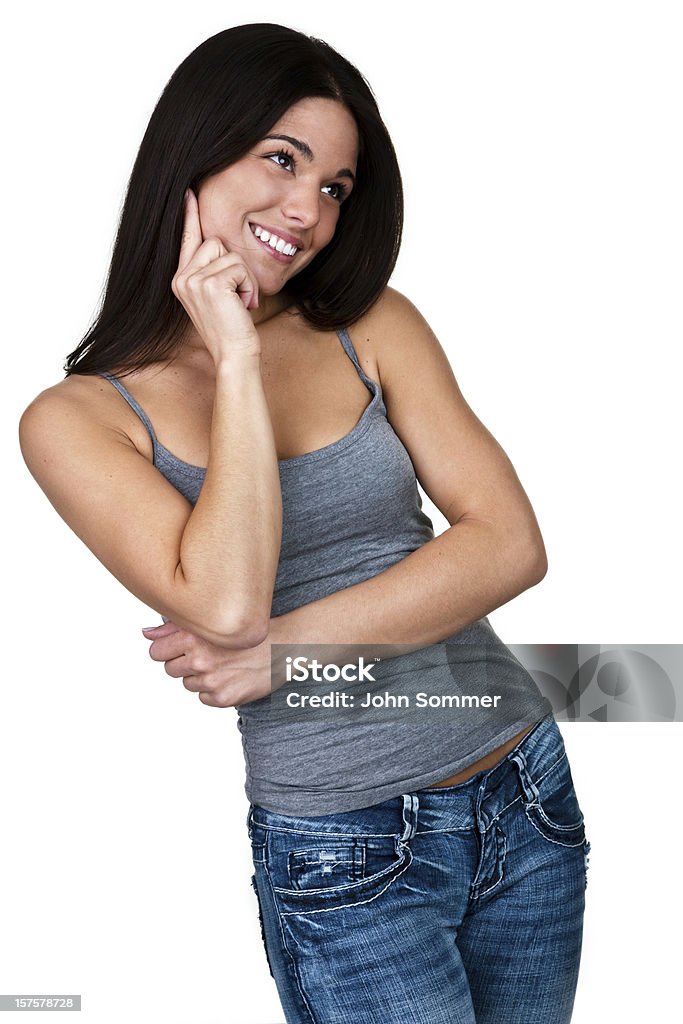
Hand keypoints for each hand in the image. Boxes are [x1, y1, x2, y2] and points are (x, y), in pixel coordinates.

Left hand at [141, 619, 273, 707]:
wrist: (284, 647)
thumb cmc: (248, 632)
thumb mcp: (212, 622)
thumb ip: (174, 627)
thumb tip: (146, 633)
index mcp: (193, 637)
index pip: (156, 651)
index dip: (167, 649)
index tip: (180, 647)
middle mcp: (200, 659)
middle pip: (170, 670)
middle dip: (184, 664)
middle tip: (208, 654)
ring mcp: (211, 681)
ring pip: (188, 684)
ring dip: (200, 677)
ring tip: (223, 663)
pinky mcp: (223, 698)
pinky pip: (204, 698)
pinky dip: (214, 690)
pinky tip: (230, 676)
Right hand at [172, 188, 261, 362]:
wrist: (233, 353)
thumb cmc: (230, 327)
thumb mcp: (217, 296)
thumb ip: (212, 271)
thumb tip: (218, 244)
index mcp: (181, 280)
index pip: (187, 240)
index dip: (189, 216)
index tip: (189, 193)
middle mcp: (181, 278)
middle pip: (216, 242)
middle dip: (235, 265)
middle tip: (237, 296)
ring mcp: (193, 280)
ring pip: (230, 253)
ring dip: (244, 277)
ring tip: (239, 302)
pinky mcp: (210, 284)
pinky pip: (240, 267)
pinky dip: (248, 285)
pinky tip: (242, 305)